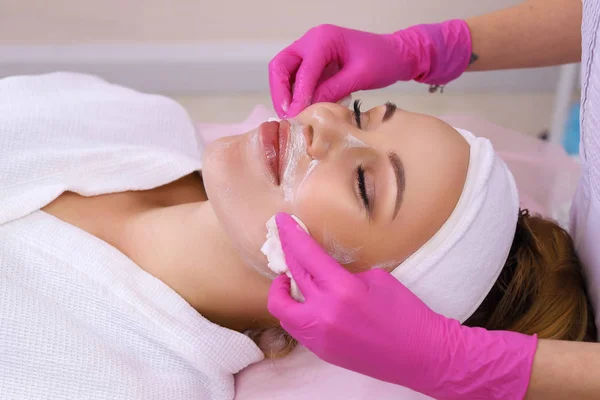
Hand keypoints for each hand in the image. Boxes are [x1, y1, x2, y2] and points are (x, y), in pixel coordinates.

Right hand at [268, 20, 471, 117]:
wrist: (397, 54)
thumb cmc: (383, 61)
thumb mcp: (359, 77)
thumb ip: (332, 90)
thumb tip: (308, 109)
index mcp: (323, 39)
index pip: (303, 70)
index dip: (297, 95)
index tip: (295, 117)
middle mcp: (312, 41)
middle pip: (281, 66)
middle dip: (280, 92)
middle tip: (286, 115)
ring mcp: (312, 51)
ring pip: (285, 72)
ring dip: (286, 94)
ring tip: (292, 116)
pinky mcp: (316, 63)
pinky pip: (298, 78)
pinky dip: (297, 93)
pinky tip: (304, 109)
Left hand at [268, 213, 537, 399]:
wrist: (421, 354)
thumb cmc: (406, 312)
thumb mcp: (377, 279)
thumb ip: (343, 273)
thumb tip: (322, 271)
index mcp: (343, 289)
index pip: (306, 255)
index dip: (291, 235)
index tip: (281, 220)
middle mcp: (325, 313)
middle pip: (291, 276)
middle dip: (285, 253)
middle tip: (284, 240)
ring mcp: (319, 335)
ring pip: (282, 309)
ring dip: (281, 289)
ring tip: (290, 277)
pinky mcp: (320, 351)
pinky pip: (296, 326)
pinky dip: (295, 309)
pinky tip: (304, 300)